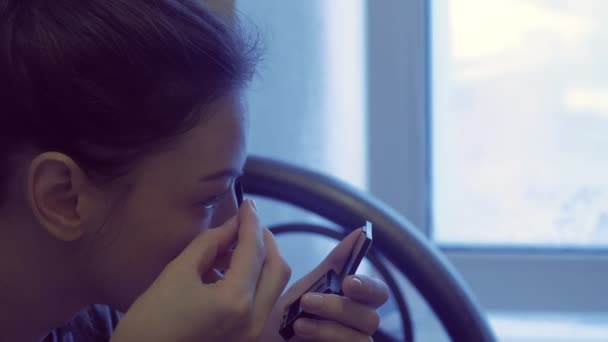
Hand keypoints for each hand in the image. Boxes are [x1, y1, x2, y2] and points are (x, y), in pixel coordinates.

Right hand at [111, 200, 290, 341]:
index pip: (253, 251)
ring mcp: (253, 333)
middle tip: (246, 224)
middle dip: (264, 241)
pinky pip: (261, 300)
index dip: (251, 223)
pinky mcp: (246, 337)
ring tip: (233, 244)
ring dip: (260, 260)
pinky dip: (252, 279)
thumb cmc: (150, 321)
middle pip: (277, 268)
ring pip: (272, 285)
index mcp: (235, 302)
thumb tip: (232, 224)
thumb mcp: (177, 273)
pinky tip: (229, 268)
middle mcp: (254, 320)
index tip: (248, 204)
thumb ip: (210, 243)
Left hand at [262, 229, 389, 340]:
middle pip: (373, 316)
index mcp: (354, 303)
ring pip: (363, 335)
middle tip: (318, 296)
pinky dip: (327, 338)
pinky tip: (303, 333)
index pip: (378, 292)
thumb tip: (358, 233)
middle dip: (345, 304)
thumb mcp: (306, 288)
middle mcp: (358, 326)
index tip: (348, 281)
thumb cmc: (286, 320)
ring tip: (299, 318)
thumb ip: (333, 265)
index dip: (369, 285)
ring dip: (330, 323)